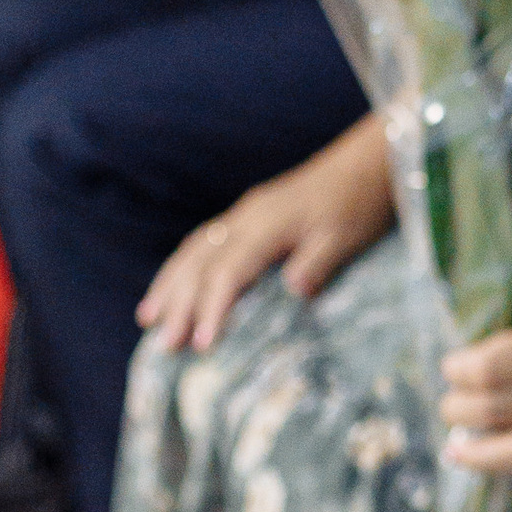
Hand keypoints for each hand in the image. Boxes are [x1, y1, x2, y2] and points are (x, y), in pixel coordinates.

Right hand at [140, 140, 392, 351]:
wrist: (364, 166)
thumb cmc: (358, 205)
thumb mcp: (346, 237)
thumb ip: (318, 263)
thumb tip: (294, 292)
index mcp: (268, 225)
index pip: (229, 271)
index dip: (212, 308)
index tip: (202, 344)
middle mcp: (246, 218)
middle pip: (201, 263)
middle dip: (180, 305)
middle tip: (166, 345)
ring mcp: (243, 214)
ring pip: (194, 250)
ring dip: (169, 285)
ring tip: (148, 319)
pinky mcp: (247, 215)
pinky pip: (203, 241)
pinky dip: (181, 266)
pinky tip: (172, 285)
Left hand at [440, 268, 511, 476]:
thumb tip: (481, 342)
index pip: (487, 371)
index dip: (458, 370)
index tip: (451, 363)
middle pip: (491, 411)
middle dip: (457, 408)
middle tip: (448, 397)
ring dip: (474, 447)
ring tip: (454, 440)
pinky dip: (504, 460)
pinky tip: (482, 457)